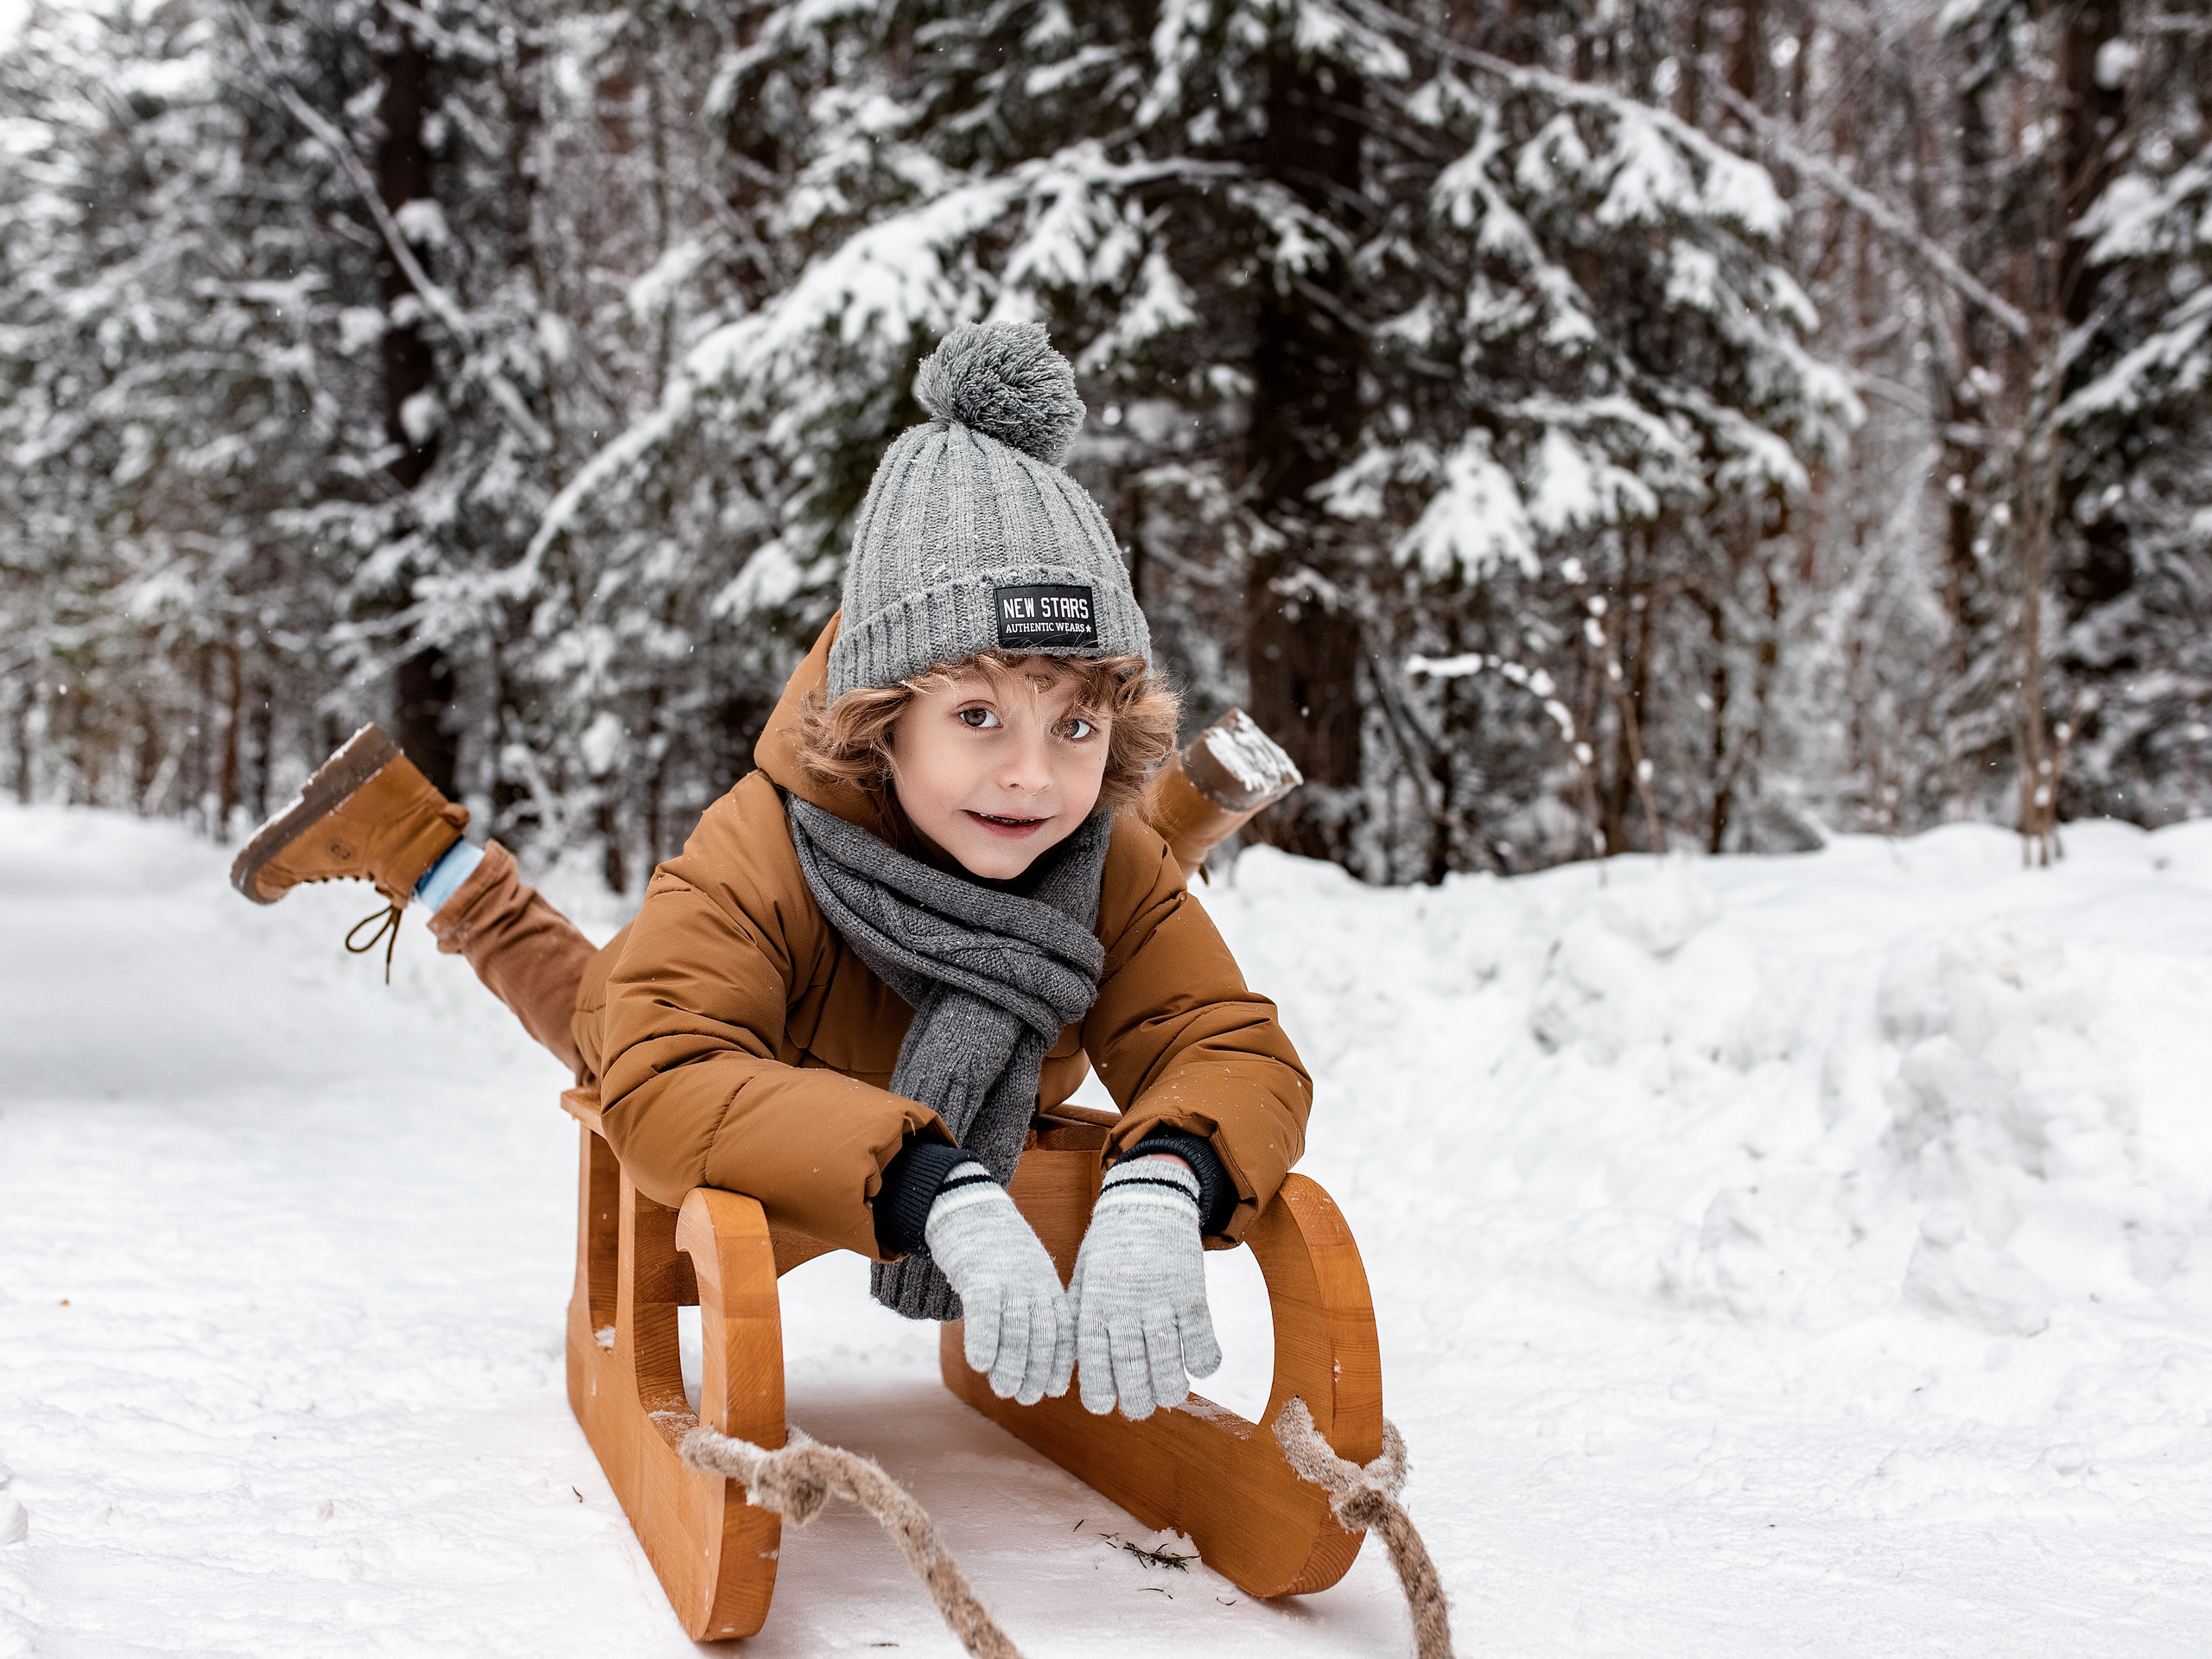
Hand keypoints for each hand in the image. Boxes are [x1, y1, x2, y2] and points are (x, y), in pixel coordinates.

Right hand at [922, 1163, 1074, 1404]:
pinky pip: (985, 1311)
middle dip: (1037, 1371)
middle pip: (1042, 1334)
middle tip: (1026, 1398)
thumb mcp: (1025, 1274)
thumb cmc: (995, 1248)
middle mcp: (1033, 1282)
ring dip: (1011, 1365)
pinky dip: (985, 1340)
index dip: (1059, 1363)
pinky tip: (980, 1365)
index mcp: (1047, 1284)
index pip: (1062, 1330)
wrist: (967, 1205)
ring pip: (1016, 1328)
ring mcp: (1007, 1277)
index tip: (1055, 1390)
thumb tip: (1035, 1355)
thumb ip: (1033, 1307)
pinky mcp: (978, 1273)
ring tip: (1004, 1391)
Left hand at [1069, 1154, 1221, 1419]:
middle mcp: (1126, 1307)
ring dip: (1170, 1388)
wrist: (1147, 1200)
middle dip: (1138, 1401)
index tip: (1105, 1405)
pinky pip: (1202, 1340)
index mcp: (1095, 1305)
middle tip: (1142, 1407)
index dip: (1100, 1394)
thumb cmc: (1110, 1246)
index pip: (1094, 1363)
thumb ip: (1080, 1318)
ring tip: (1168, 1393)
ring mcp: (1161, 1300)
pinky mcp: (1191, 1292)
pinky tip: (1199, 1366)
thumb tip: (1077, 1366)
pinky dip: (1204, 1362)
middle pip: (1132, 1371)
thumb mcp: (1084, 1278)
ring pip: (1168, 1363)